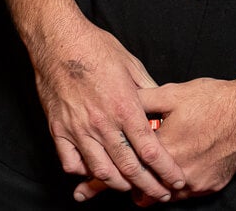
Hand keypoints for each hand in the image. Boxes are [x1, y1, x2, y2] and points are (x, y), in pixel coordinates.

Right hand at [28, 15, 185, 200]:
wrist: (59, 40)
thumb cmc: (96, 48)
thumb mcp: (131, 65)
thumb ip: (148, 91)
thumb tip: (159, 110)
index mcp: (125, 106)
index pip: (150, 149)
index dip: (165, 169)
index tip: (176, 179)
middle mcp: (102, 123)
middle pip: (129, 167)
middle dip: (148, 186)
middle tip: (160, 195)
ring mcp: (78, 129)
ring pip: (101, 171)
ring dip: (119, 185)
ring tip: (132, 188)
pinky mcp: (58, 130)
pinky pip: (71, 162)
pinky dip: (84, 172)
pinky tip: (94, 172)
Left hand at [73, 77, 235, 203]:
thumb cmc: (214, 99)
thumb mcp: (175, 93)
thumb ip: (143, 100)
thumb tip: (117, 100)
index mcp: (164, 148)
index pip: (125, 169)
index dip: (100, 180)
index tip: (82, 187)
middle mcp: (177, 171)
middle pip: (138, 189)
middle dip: (115, 190)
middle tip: (90, 193)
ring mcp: (195, 182)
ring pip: (161, 196)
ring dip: (145, 192)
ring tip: (128, 191)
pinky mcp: (210, 185)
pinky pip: (183, 194)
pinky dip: (170, 189)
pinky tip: (163, 184)